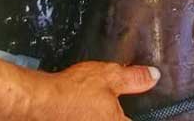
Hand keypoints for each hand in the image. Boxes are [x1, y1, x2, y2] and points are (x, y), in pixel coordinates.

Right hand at [41, 62, 159, 119]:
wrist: (39, 103)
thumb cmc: (72, 92)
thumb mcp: (110, 77)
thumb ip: (134, 79)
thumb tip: (153, 76)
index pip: (139, 119)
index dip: (141, 111)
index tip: (136, 106)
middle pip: (121, 118)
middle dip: (121, 110)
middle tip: (115, 100)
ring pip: (106, 119)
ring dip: (104, 112)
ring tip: (96, 102)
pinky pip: (91, 118)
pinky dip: (92, 113)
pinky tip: (86, 106)